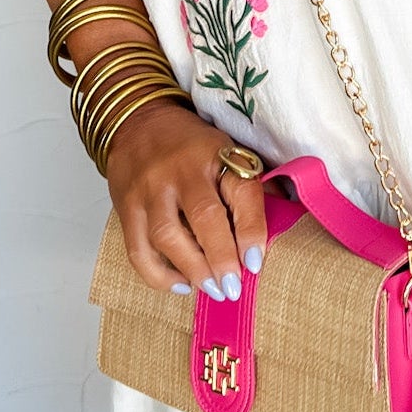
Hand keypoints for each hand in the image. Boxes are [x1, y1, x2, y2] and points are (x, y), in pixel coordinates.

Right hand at [103, 98, 271, 303]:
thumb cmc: (190, 143)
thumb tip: (285, 216)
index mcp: (216, 154)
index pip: (241, 191)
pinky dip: (159, 274)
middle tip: (233, 288)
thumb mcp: (227, 148)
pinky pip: (138, 249)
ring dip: (192, 270)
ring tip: (213, 290)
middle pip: (203, 217)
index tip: (255, 262)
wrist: (138, 121)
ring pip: (167, 236)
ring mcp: (150, 190)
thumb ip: (250, 182)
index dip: (251, 229)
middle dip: (221, 258)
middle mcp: (181, 170)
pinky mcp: (126, 207)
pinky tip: (181, 285)